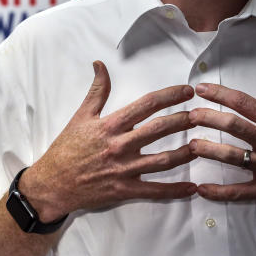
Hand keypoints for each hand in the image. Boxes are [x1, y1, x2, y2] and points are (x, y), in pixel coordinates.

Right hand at [21, 61, 197, 221]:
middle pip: (159, 129)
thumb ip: (96, 91)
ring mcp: (124, 170)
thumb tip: (100, 64)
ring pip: (162, 160)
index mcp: (110, 125)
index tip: (187, 91)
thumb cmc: (66, 149)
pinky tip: (192, 188)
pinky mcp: (124, 190)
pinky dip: (175, 190)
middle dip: (183, 120)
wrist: (52, 184)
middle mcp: (120, 146)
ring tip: (203, 145)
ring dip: (185, 153)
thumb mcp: (80, 116)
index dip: (169, 96)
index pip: (145, 105)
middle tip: (202, 114)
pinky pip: (154, 191)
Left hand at [188, 61, 255, 219]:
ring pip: (231, 157)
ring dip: (208, 151)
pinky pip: (239, 192)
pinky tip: (201, 189)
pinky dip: (219, 192)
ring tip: (189, 146)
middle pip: (232, 127)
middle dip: (207, 119)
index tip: (201, 89)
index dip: (221, 94)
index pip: (245, 103)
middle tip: (188, 115)